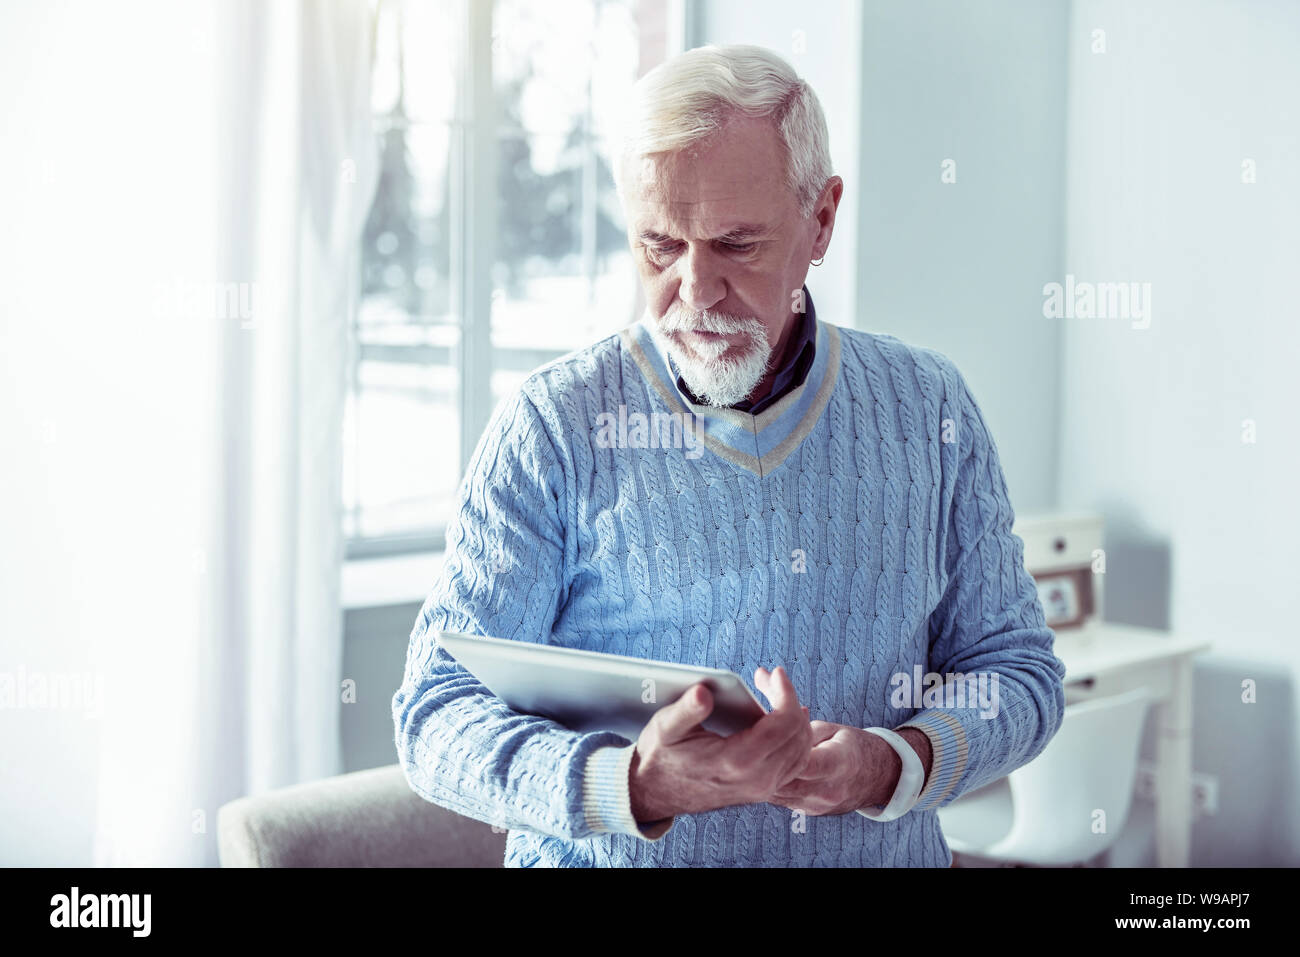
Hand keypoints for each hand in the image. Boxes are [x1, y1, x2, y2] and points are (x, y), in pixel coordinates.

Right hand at [628, 665, 813, 822]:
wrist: (656, 794)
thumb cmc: (661, 757)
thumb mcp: (665, 728)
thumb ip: (686, 710)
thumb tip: (703, 692)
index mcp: (737, 761)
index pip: (783, 723)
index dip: (785, 693)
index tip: (775, 673)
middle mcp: (757, 780)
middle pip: (798, 735)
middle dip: (790, 700)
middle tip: (771, 680)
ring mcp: (762, 788)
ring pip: (802, 751)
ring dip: (796, 719)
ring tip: (779, 694)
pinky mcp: (762, 790)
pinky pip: (794, 763)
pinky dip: (795, 739)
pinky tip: (783, 720)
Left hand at [765, 714, 887, 816]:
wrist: (880, 778)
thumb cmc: (855, 747)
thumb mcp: (834, 730)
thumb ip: (804, 729)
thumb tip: (776, 723)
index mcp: (838, 763)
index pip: (801, 762)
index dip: (779, 750)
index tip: (766, 736)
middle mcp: (828, 790)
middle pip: (783, 781)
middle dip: (765, 765)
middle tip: (752, 747)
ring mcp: (818, 805)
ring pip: (778, 794)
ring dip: (764, 777)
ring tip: (756, 758)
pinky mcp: (810, 812)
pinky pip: (782, 800)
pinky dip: (772, 786)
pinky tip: (767, 771)